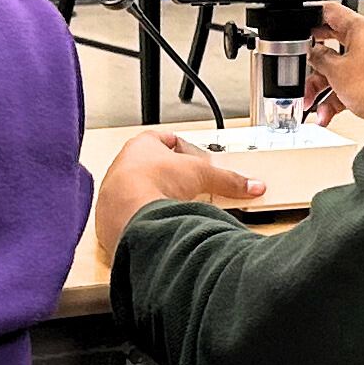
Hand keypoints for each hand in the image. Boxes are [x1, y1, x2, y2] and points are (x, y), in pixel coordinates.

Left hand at [90, 131, 267, 259]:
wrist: (127, 211)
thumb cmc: (149, 180)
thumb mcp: (201, 174)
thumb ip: (227, 180)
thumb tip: (249, 185)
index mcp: (140, 146)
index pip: (162, 140)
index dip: (180, 147)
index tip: (193, 155)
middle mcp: (123, 166)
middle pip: (152, 168)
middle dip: (172, 177)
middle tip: (190, 185)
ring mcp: (115, 193)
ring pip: (140, 192)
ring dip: (157, 198)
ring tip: (178, 207)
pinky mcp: (114, 218)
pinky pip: (134, 216)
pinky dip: (148, 219)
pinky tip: (162, 224)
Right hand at [305, 0, 363, 125]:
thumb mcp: (336, 71)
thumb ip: (319, 58)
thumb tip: (312, 52)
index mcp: (361, 28)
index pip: (331, 12)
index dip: (310, 18)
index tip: (298, 31)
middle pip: (332, 44)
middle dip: (313, 64)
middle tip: (302, 71)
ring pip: (339, 68)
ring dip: (322, 88)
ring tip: (311, 102)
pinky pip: (350, 83)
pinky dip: (336, 97)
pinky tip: (326, 113)